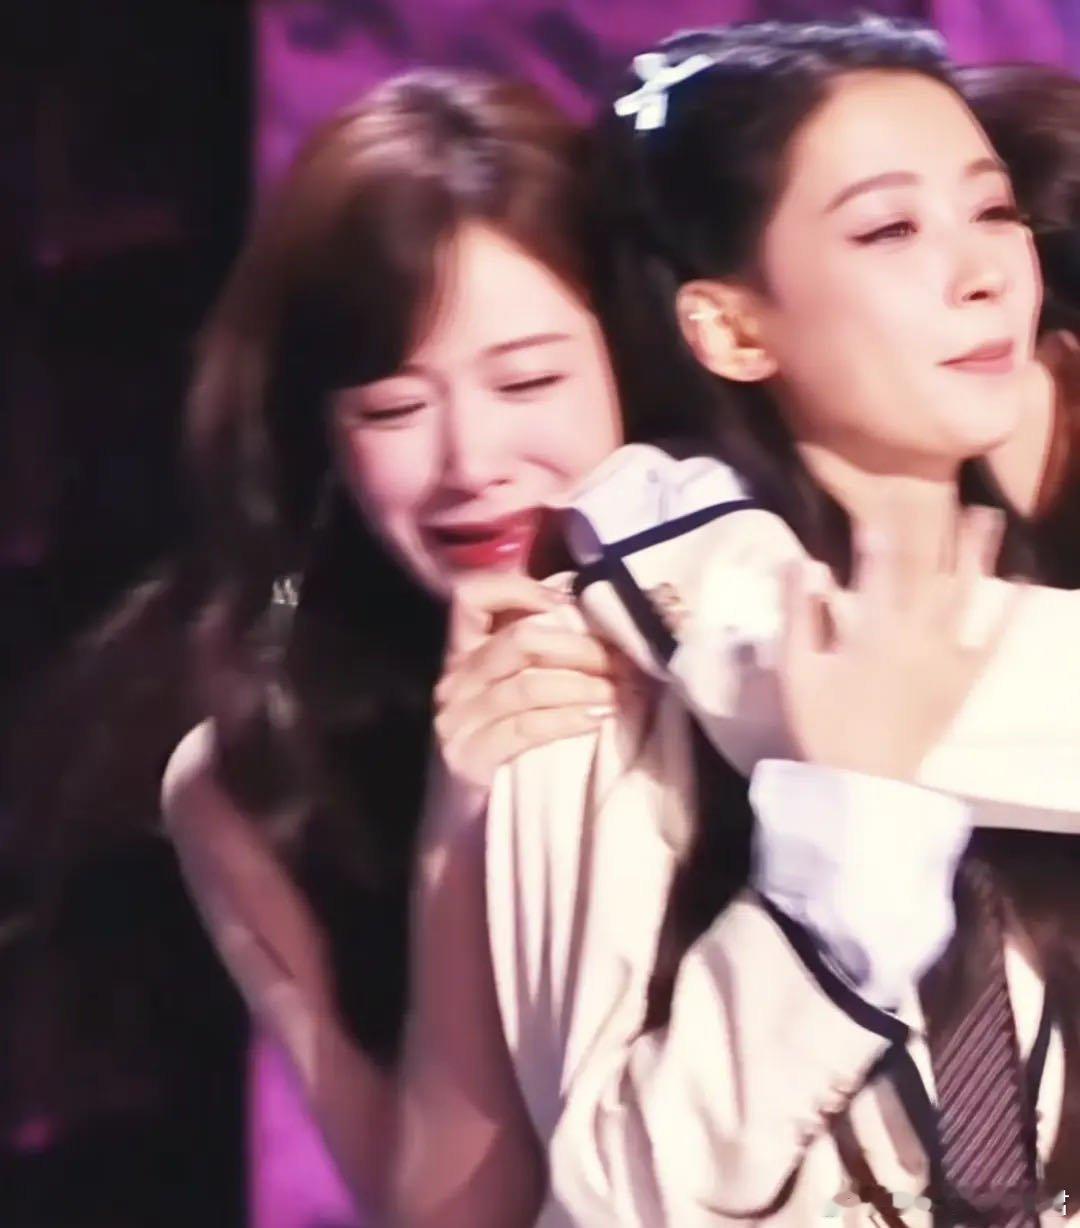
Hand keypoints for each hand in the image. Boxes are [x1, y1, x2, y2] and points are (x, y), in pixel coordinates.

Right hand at [434, 574, 627, 790]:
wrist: (462, 821)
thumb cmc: (498, 748)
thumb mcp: (508, 694)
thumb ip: (532, 658)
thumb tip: (593, 622)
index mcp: (461, 654)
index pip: (470, 598)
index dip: (517, 589)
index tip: (567, 604)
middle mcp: (453, 681)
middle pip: (519, 640)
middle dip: (579, 647)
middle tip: (619, 661)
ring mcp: (457, 721)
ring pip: (528, 685)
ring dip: (582, 685)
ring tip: (618, 693)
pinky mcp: (469, 758)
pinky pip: (525, 728)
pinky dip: (567, 720)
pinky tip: (595, 719)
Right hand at [778, 506, 1015, 780]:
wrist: (860, 781)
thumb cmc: (821, 724)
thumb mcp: (796, 670)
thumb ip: (798, 614)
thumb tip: (801, 563)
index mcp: (870, 631)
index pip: (875, 570)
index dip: (877, 535)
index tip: (880, 505)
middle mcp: (914, 636)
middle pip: (928, 573)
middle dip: (936, 531)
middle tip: (949, 492)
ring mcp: (944, 659)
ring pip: (964, 596)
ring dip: (977, 555)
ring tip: (989, 517)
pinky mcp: (963, 682)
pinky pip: (993, 643)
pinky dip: (1010, 615)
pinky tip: (1024, 588)